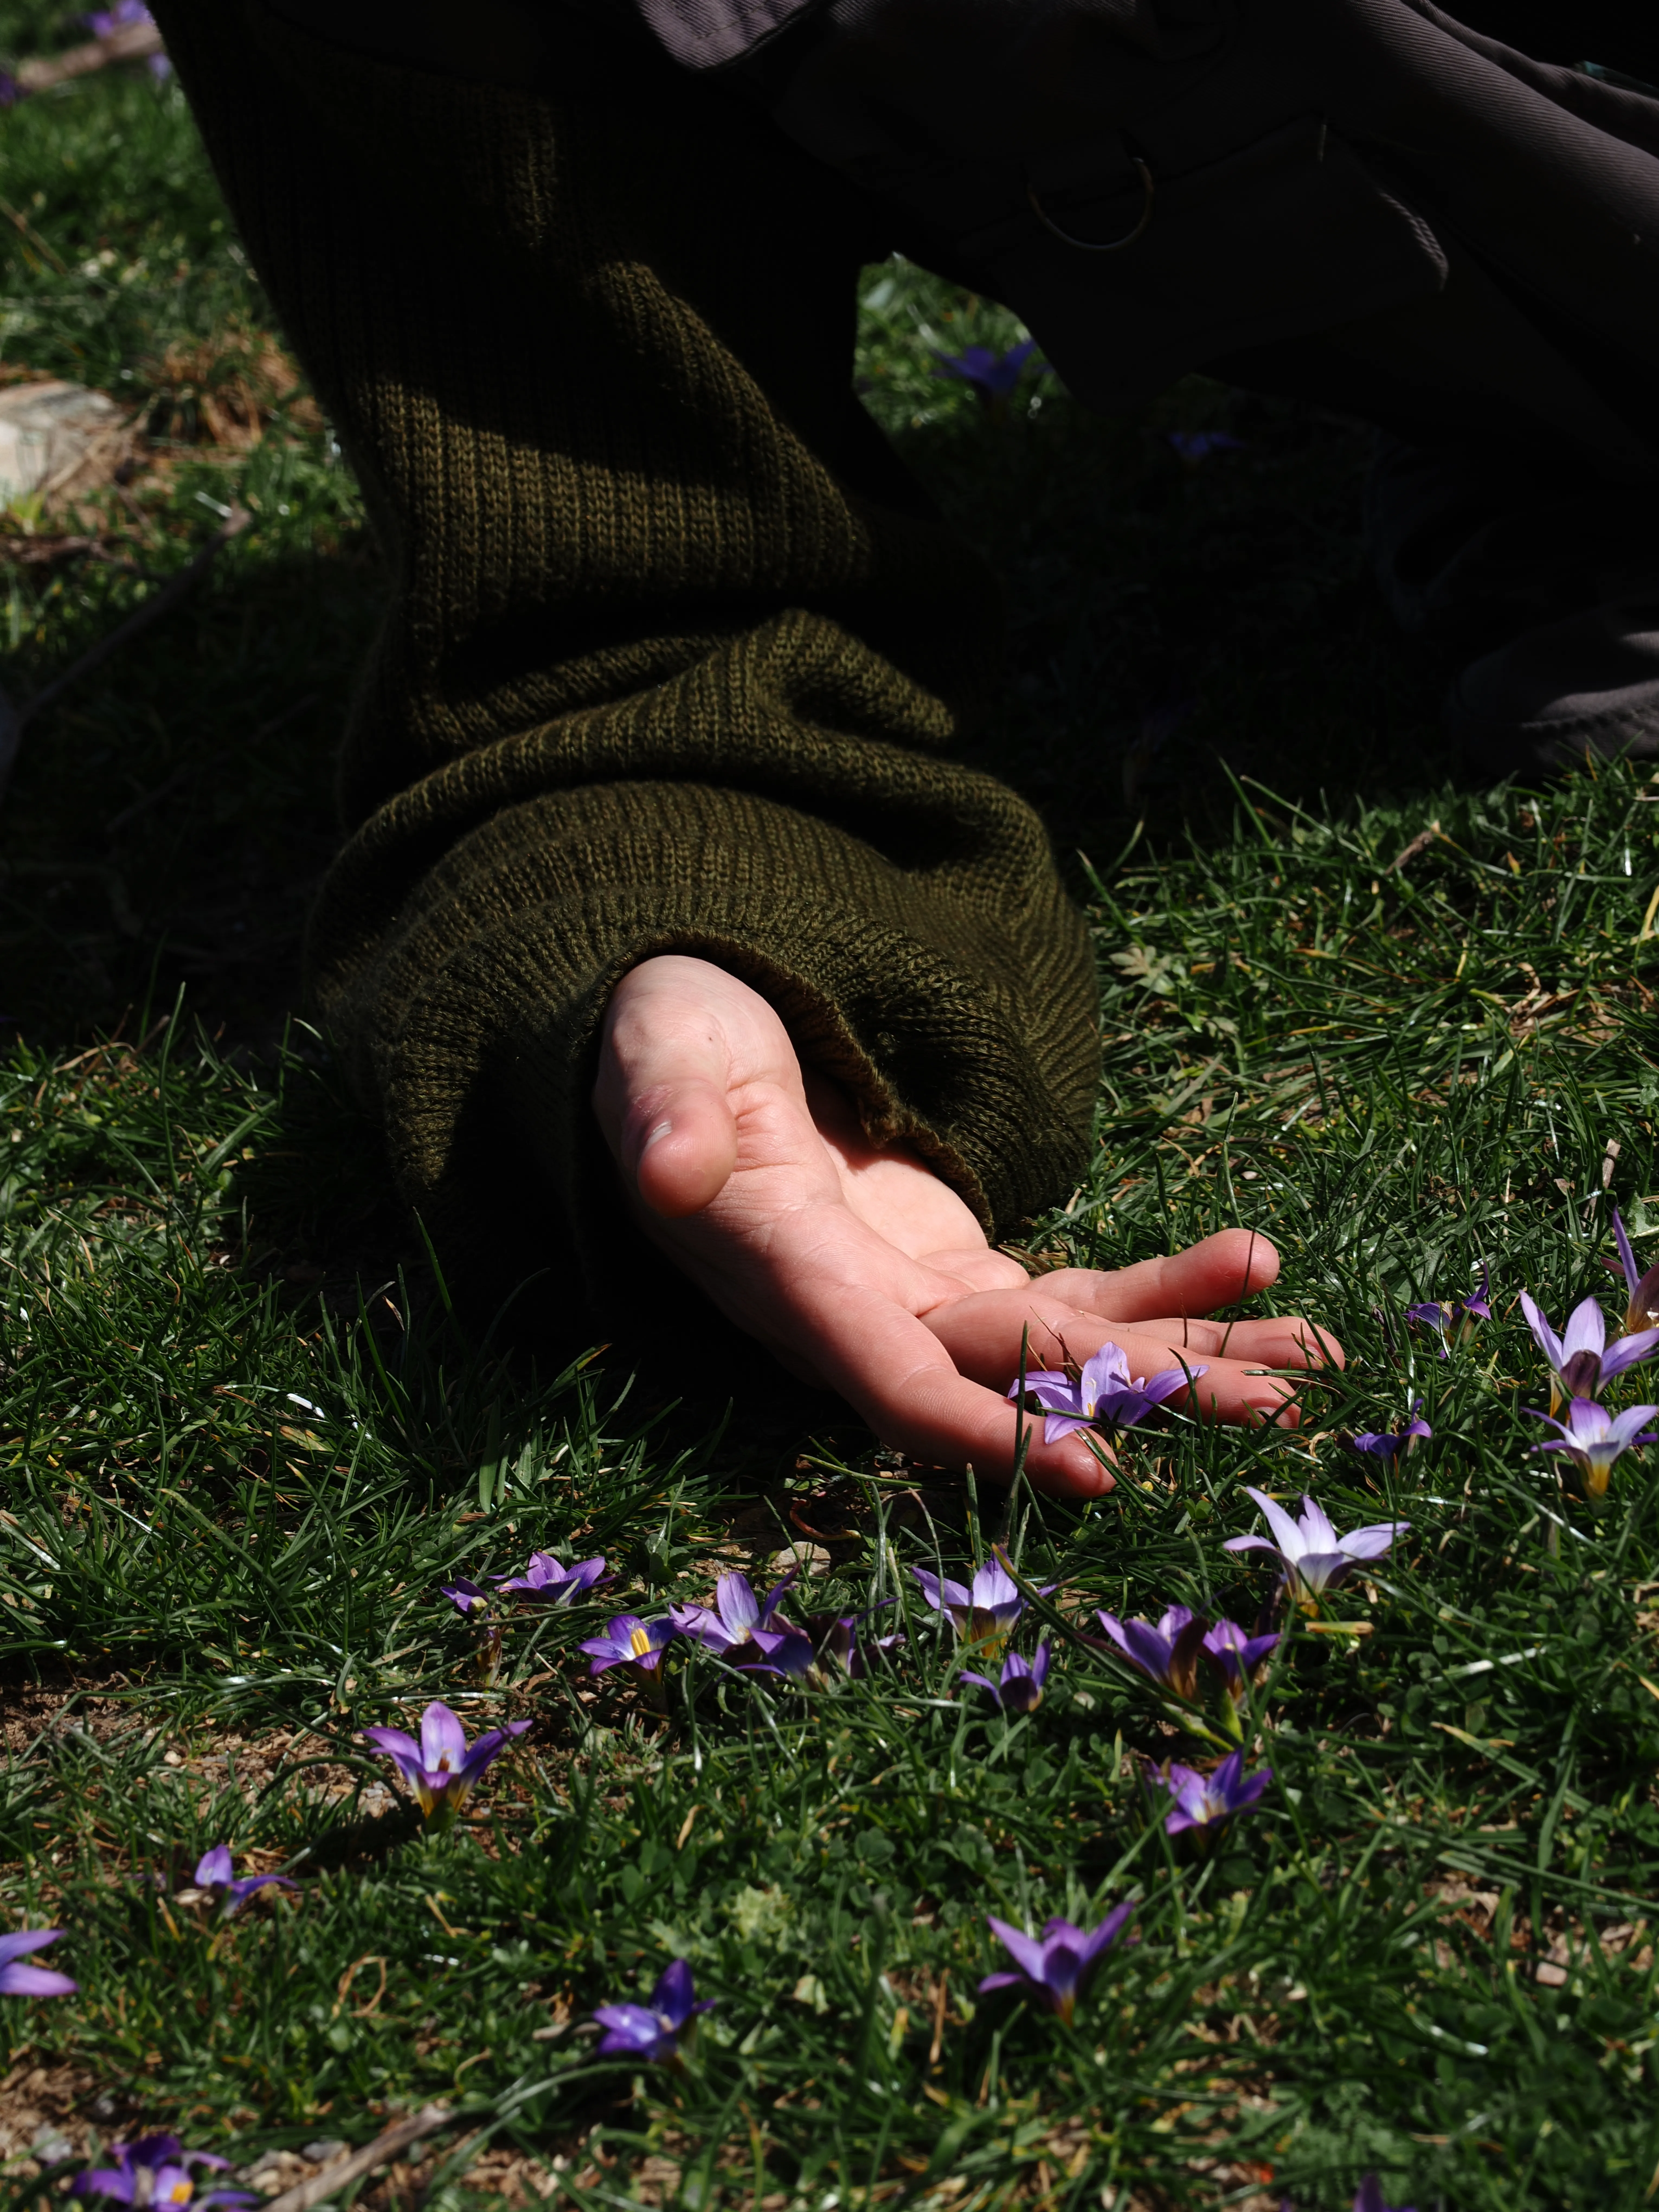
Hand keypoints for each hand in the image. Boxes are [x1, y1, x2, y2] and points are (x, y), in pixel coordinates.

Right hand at [591, 956, 1342, 1495]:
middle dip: (1143, 1394)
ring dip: (1184, 1355)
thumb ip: (662, 1112)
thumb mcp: (655, 1052)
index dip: (983, 1432)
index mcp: (787, 1275)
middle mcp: (858, 1316)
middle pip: (1011, 1379)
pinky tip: (1254, 1270)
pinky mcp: (959, 1273)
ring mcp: (916, 1300)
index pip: (889, 1379)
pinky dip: (1162, 1291)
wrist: (696, 1047)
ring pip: (1061, 1350)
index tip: (1097, 1468)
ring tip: (1310, 1359)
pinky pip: (1070, 1298)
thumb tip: (667, 1171)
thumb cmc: (666, 1038)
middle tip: (1279, 1404)